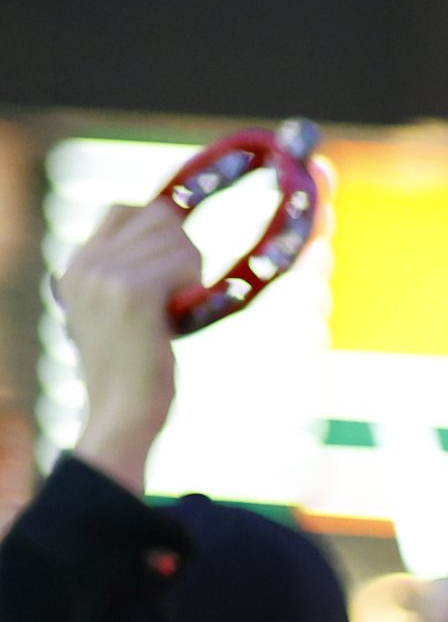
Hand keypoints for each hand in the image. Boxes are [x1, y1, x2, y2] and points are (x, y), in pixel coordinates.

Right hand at [56, 200, 196, 493]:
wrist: (122, 413)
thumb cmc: (134, 371)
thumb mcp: (116, 313)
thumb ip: (129, 273)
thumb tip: (172, 228)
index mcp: (78, 265)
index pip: (123, 208)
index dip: (159, 227)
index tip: (173, 263)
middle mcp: (87, 263)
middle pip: (157, 215)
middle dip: (183, 248)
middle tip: (181, 291)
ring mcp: (106, 274)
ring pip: (177, 236)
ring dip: (193, 269)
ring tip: (177, 306)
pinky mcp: (132, 291)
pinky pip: (184, 262)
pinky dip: (195, 285)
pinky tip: (181, 313)